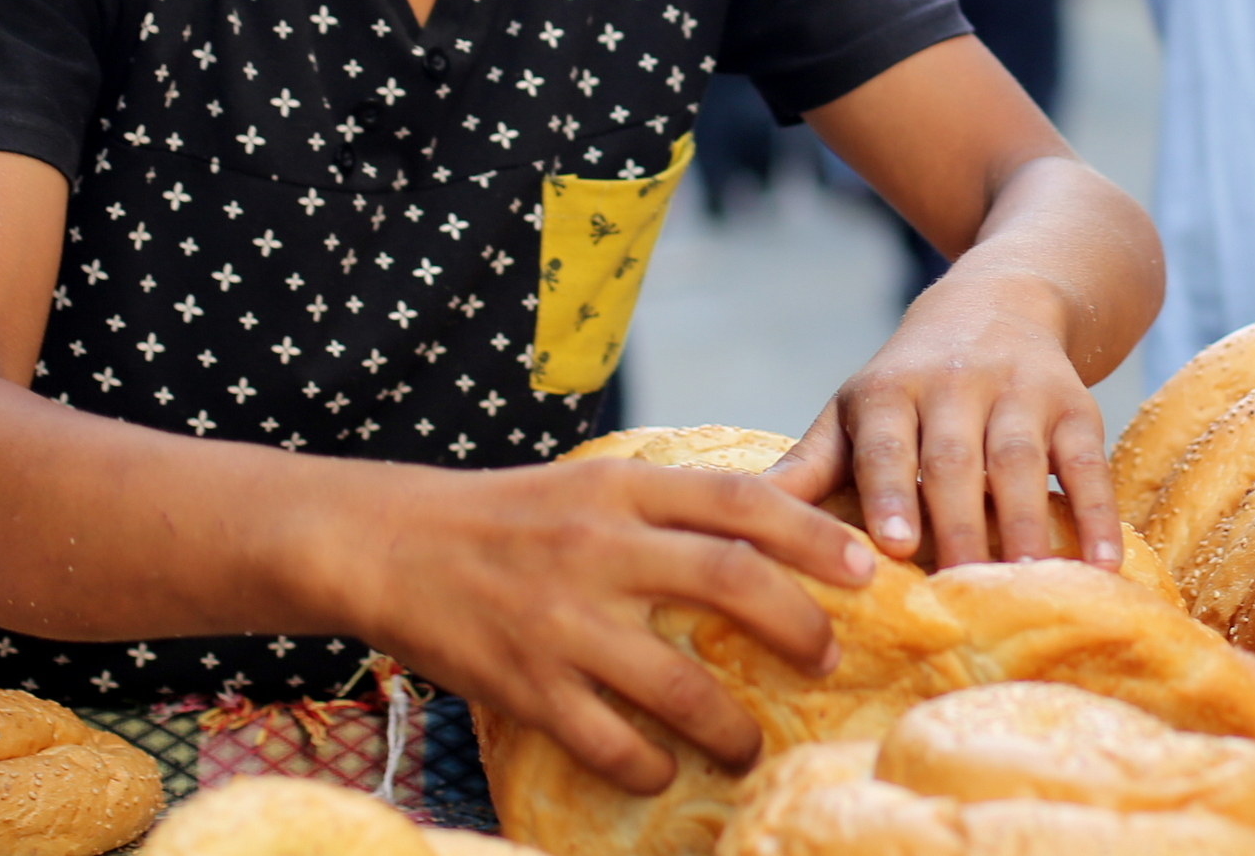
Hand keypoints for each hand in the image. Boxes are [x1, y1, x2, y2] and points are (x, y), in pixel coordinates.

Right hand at [340, 458, 873, 792]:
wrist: (388, 543)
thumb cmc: (507, 515)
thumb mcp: (591, 484)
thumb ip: (667, 507)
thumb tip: (769, 539)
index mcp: (621, 488)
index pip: (739, 501)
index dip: (811, 535)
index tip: (865, 569)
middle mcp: (599, 547)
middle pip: (730, 582)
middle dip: (798, 627)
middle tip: (827, 659)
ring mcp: (562, 620)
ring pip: (679, 684)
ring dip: (731, 727)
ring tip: (751, 747)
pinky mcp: (525, 683)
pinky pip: (609, 740)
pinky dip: (648, 764)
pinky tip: (663, 770)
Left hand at [766, 268, 1120, 573]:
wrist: (1000, 299)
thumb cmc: (908, 382)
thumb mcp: (855, 410)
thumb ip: (808, 467)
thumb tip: (741, 525)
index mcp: (888, 389)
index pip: (885, 443)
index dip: (891, 491)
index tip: (896, 545)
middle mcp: (952, 384)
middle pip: (954, 460)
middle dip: (959, 526)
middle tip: (961, 593)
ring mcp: (1017, 391)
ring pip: (1018, 461)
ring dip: (1026, 526)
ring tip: (1028, 588)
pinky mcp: (1073, 404)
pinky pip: (1086, 461)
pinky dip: (1096, 513)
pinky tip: (1102, 563)